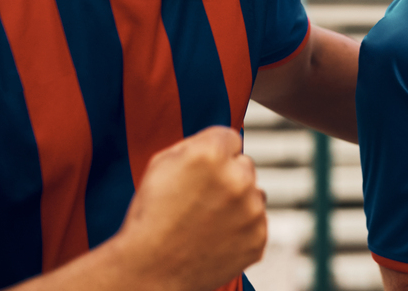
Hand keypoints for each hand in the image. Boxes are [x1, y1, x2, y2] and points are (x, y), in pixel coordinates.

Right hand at [114, 126, 267, 290]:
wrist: (149, 270)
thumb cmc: (150, 217)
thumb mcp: (160, 165)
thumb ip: (196, 145)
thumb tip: (222, 142)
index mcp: (211, 154)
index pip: (230, 137)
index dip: (214, 153)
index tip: (203, 169)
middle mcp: (238, 178)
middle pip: (245, 165)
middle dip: (228, 177)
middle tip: (201, 199)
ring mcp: (252, 211)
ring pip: (254, 195)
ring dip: (238, 203)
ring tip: (205, 221)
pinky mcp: (258, 238)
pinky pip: (257, 224)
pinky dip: (241, 229)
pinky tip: (214, 238)